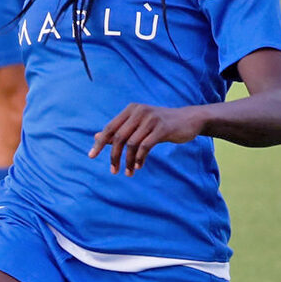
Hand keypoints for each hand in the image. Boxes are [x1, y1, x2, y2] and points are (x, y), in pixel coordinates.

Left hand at [88, 104, 203, 176]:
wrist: (189, 119)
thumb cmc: (160, 124)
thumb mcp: (138, 124)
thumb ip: (120, 130)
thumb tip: (97, 137)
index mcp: (130, 110)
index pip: (110, 127)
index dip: (100, 143)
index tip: (91, 156)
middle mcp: (139, 112)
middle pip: (119, 137)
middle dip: (114, 156)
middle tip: (113, 170)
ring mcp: (151, 119)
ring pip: (132, 143)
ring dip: (127, 160)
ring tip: (128, 172)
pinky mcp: (162, 128)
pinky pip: (145, 146)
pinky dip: (139, 158)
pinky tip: (138, 166)